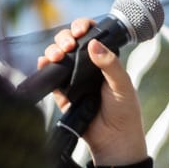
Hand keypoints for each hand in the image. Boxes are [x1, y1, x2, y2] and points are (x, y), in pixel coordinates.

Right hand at [38, 17, 146, 166]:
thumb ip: (109, 63)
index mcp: (104, 60)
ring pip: (57, 56)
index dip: (83, 27)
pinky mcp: (62, 93)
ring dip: (53, 49)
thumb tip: (93, 44)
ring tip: (58, 55)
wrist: (114, 139)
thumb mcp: (121, 84)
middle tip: (69, 44)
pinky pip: (50, 76)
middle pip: (69, 42)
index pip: (91, 36)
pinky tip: (45, 62)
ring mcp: (73, 79)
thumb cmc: (124, 111)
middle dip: (65, 37)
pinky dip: (44, 66)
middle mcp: (87, 66)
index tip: (80, 29)